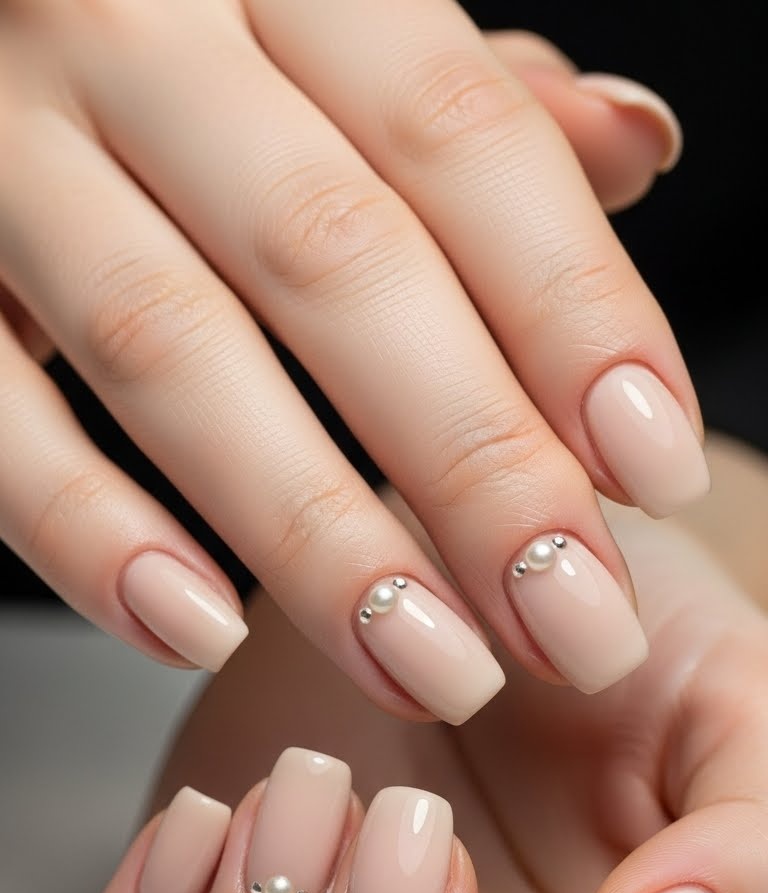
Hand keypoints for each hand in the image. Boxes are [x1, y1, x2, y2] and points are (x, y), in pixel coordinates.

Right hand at [1, 3, 704, 722]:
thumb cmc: (172, 31)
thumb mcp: (325, 17)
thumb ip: (467, 90)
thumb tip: (633, 146)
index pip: (456, 135)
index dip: (570, 310)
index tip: (650, 471)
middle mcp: (130, 27)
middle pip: (336, 260)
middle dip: (472, 464)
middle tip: (570, 620)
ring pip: (172, 351)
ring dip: (316, 535)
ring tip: (432, 665)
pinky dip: (90, 534)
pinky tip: (196, 631)